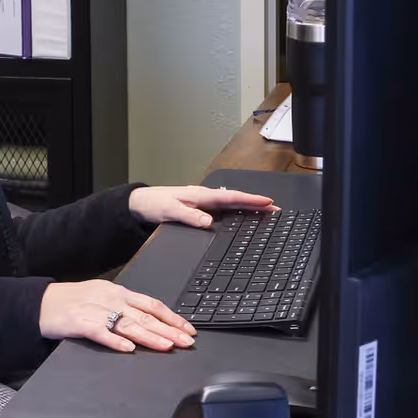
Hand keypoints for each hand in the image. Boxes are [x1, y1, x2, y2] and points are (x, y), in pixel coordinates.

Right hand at [39, 279, 196, 352]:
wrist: (41, 302)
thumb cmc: (72, 301)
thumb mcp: (103, 297)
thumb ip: (125, 307)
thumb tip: (151, 321)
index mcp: (119, 292)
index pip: (152, 304)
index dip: (173, 317)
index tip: (189, 329)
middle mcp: (111, 298)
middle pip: (145, 315)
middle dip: (169, 329)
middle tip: (187, 341)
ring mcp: (95, 310)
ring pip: (128, 324)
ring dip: (150, 336)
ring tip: (167, 346)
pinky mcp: (80, 322)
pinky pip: (101, 332)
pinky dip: (115, 340)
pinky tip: (128, 348)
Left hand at [127, 184, 275, 229]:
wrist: (140, 204)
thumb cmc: (154, 204)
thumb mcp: (169, 211)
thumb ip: (189, 216)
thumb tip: (208, 222)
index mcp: (201, 195)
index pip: (231, 197)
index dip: (250, 201)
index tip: (267, 203)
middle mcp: (205, 197)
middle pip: (236, 199)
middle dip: (257, 204)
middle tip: (277, 209)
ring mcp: (204, 202)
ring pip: (232, 203)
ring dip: (249, 207)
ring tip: (267, 212)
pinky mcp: (200, 208)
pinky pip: (224, 209)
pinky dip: (237, 211)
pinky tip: (244, 216)